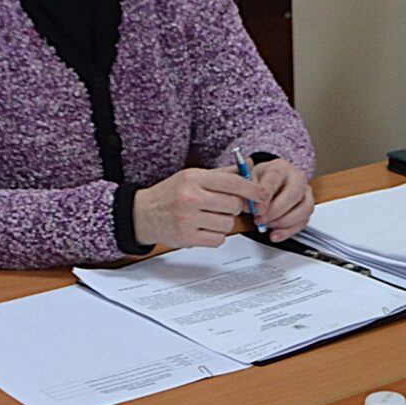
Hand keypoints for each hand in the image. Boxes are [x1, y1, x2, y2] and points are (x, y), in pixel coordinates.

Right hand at [132, 166, 261, 248]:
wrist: (143, 214)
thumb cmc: (170, 194)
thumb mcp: (193, 176)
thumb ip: (223, 173)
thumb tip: (250, 165)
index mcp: (193, 178)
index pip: (233, 182)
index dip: (252, 189)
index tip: (262, 194)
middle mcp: (190, 197)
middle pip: (234, 205)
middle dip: (234, 207)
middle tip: (224, 206)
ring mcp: (188, 219)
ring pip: (228, 224)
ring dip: (224, 222)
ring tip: (209, 217)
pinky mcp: (188, 238)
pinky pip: (218, 239)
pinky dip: (216, 235)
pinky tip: (204, 228)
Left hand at [249, 158, 314, 240]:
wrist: (269, 185)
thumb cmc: (260, 182)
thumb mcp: (248, 180)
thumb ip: (247, 190)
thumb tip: (248, 204)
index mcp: (280, 167)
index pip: (275, 178)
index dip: (266, 195)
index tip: (257, 208)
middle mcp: (297, 178)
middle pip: (293, 194)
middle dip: (275, 211)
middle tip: (260, 219)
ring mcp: (305, 193)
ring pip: (303, 209)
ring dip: (283, 222)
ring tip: (266, 225)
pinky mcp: (307, 208)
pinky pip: (303, 222)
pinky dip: (288, 231)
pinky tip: (275, 234)